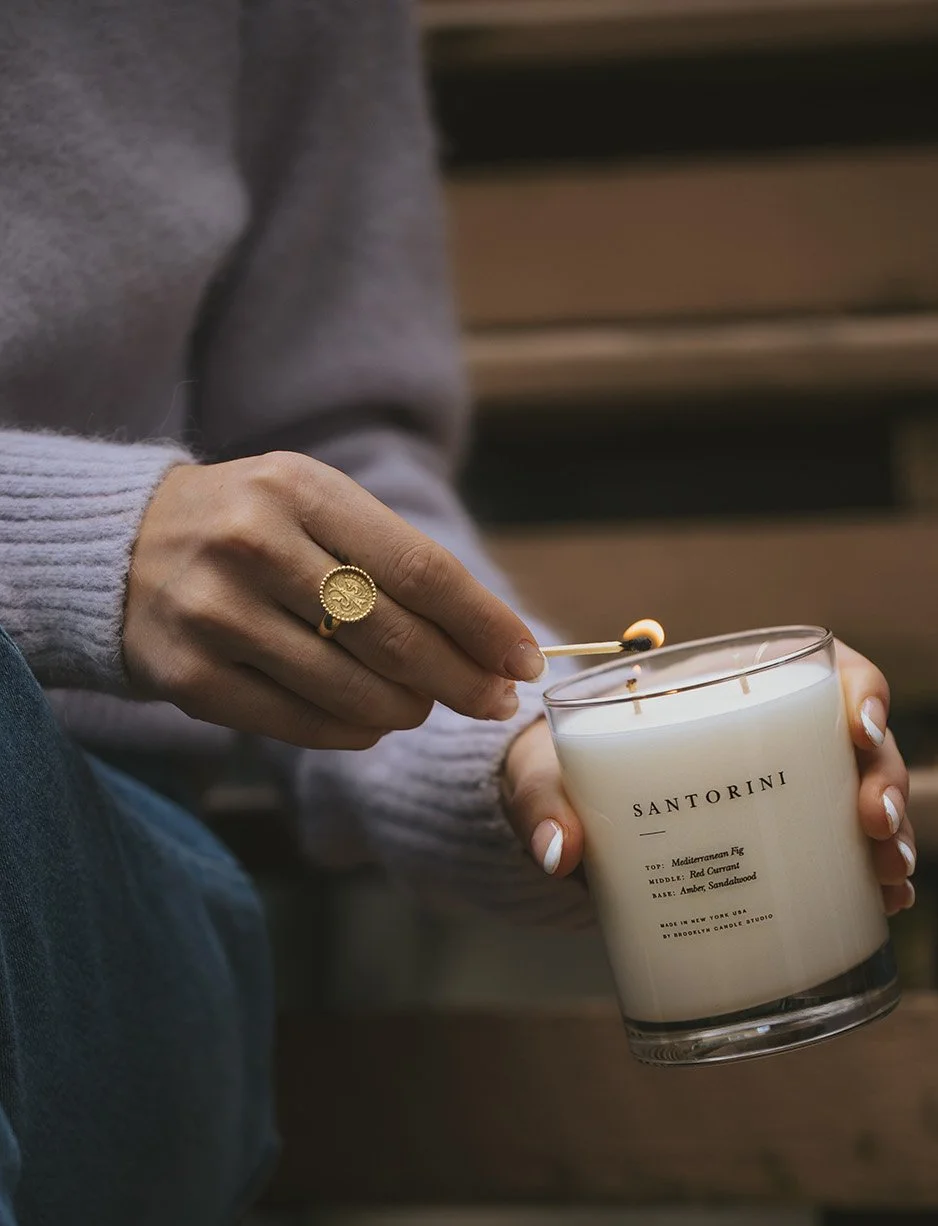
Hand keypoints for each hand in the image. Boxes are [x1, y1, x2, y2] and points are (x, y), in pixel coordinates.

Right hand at [124, 453, 545, 747]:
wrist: (121, 549)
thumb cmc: (253, 528)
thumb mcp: (316, 506)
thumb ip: (397, 562)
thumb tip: (497, 646)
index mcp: (299, 489)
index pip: (421, 570)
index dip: (484, 626)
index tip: (525, 662)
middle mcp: (254, 545)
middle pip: (394, 638)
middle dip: (460, 681)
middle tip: (491, 703)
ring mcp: (217, 614)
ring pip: (353, 693)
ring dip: (406, 712)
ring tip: (418, 705)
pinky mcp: (191, 677)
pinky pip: (302, 725)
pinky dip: (352, 733)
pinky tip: (368, 722)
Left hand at [503, 640, 915, 914]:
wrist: (569, 827)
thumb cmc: (566, 777)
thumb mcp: (547, 778)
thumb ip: (545, 802)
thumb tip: (559, 851)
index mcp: (735, 695)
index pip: (824, 673)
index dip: (860, 691)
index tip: (858, 727)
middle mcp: (780, 742)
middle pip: (862, 746)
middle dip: (884, 782)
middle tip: (874, 826)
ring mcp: (792, 800)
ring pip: (867, 803)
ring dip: (892, 836)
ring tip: (891, 879)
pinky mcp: (788, 854)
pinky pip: (849, 863)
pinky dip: (874, 885)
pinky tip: (888, 908)